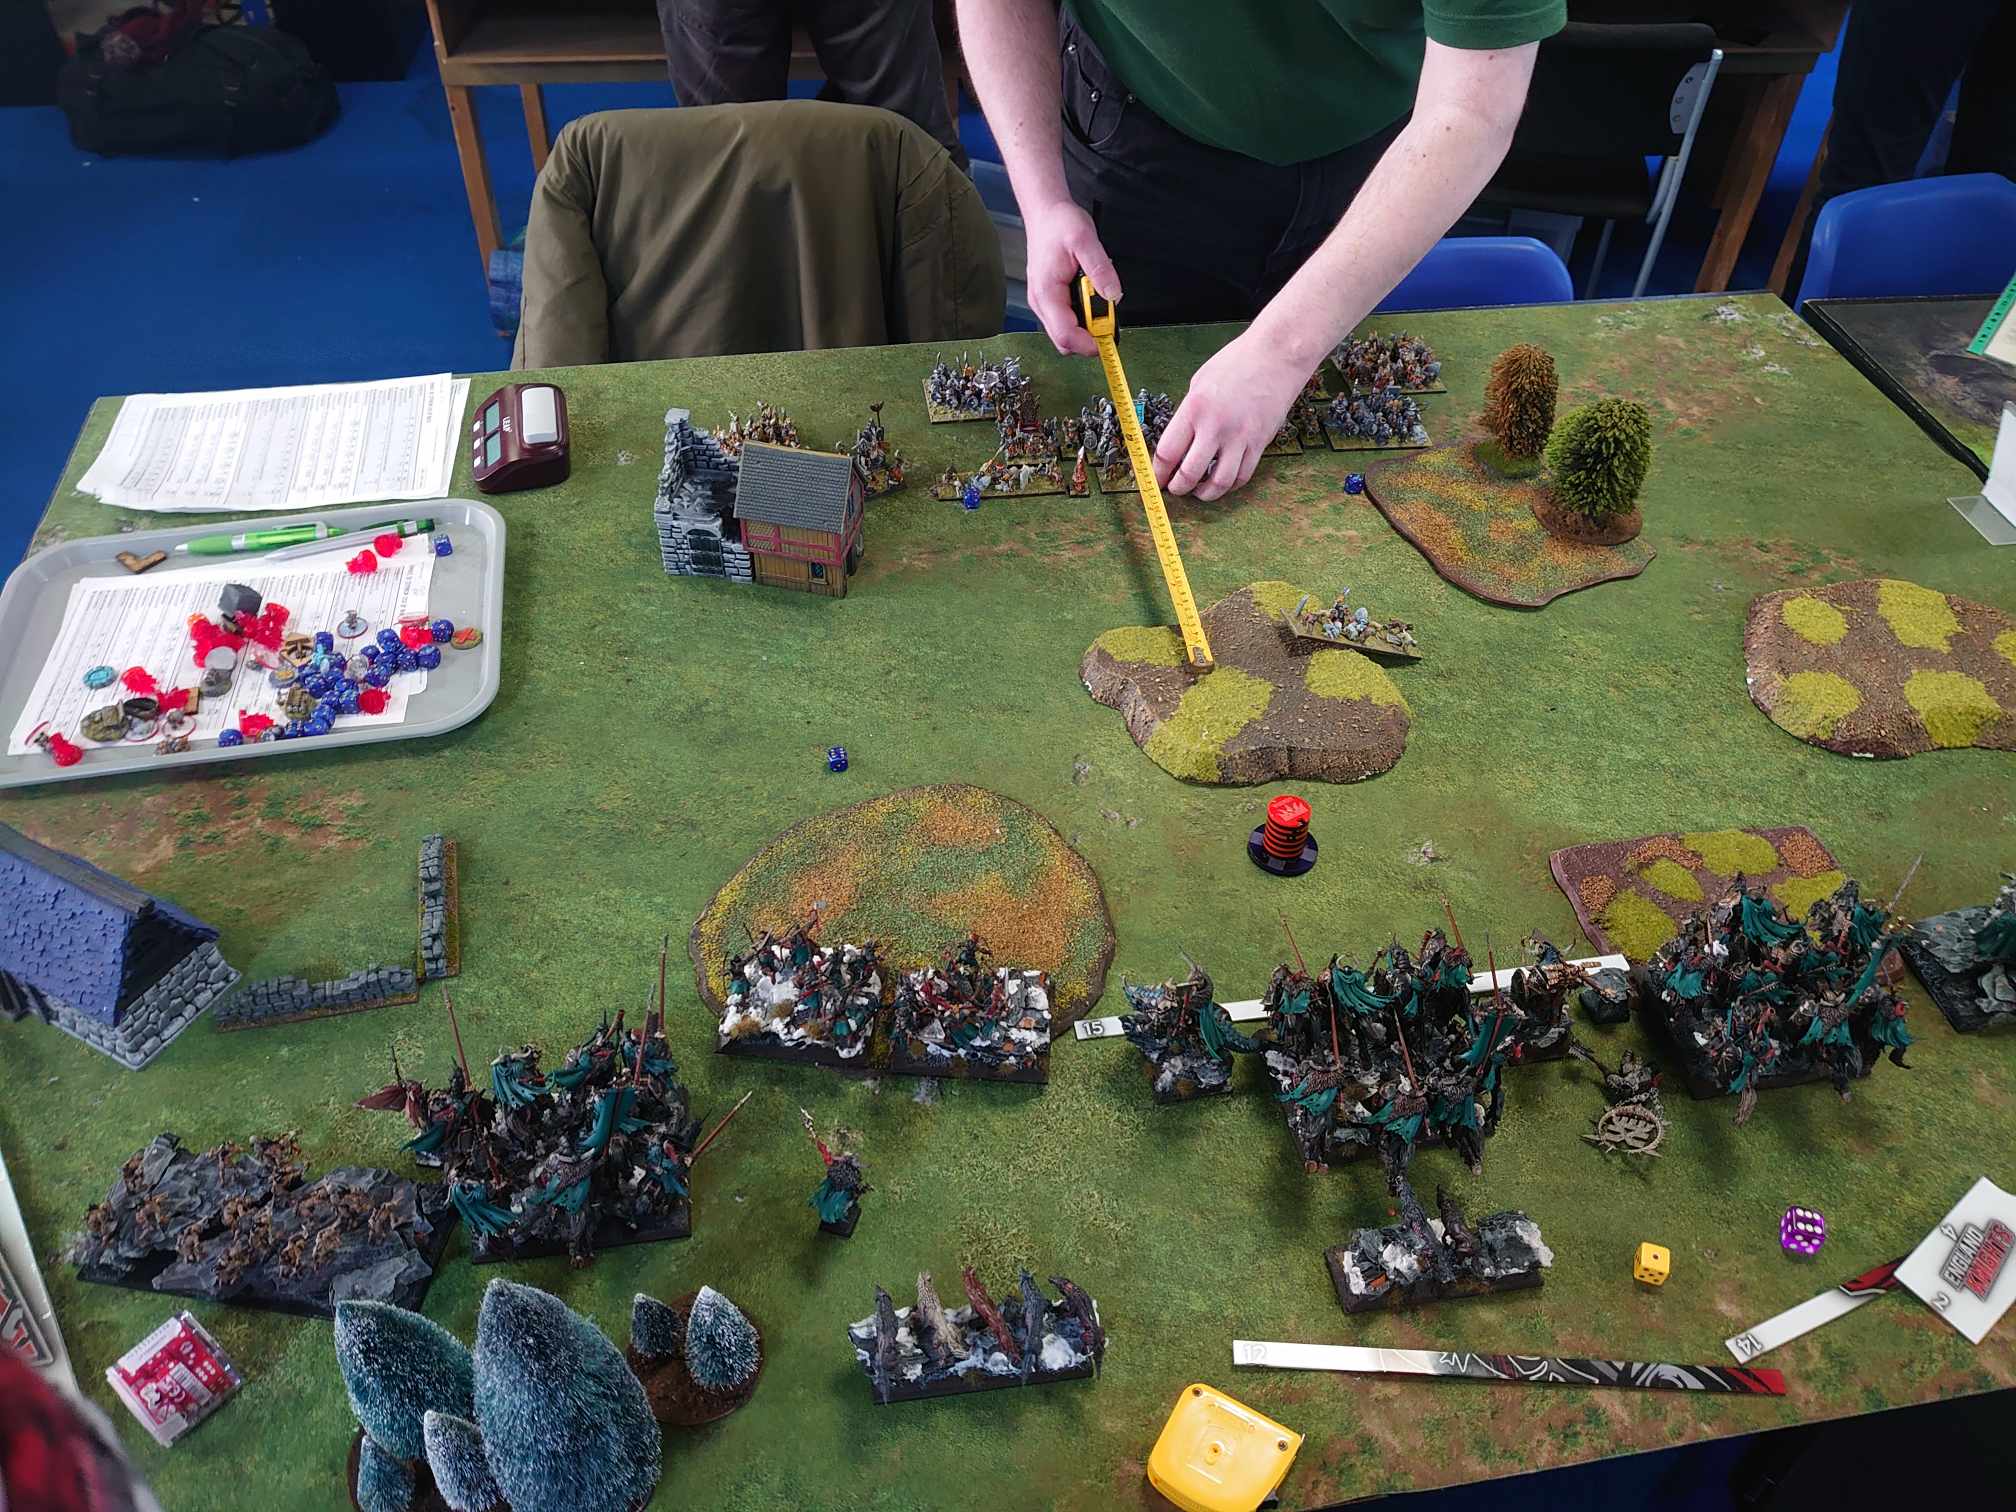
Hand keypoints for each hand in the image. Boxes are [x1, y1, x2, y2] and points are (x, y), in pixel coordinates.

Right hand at [1023, 199, 1118, 358]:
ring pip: (1065, 334)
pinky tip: (1090, 299)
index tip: (1109, 338)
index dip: (1089, 344)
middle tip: (1107, 317)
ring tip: (1098, 300)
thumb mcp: (1085, 240)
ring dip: (1086, 327)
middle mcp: (1041, 303)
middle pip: (1065, 341)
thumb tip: (1114, 296)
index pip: (1065, 335)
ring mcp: (1044, 303)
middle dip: (1089, 337)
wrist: (1046, 214)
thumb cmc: (1059, 224)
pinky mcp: (1050, 301)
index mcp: (1047, 293)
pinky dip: (1082, 318)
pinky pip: (1066, 321)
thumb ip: (1100, 269)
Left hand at [1155, 330, 1305, 501]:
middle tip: (1174, 489)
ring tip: (1198, 491)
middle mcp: (1216, 427)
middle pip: (1189, 474)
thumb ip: (1188, 413)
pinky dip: (1229, 485)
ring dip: (1204, 494)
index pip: (1168, 452)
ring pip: (1218, 483)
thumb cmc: (1238, 362)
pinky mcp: (1260, 443)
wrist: (1277, 355)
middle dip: (1177, 488)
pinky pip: (1242, 475)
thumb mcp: (1200, 382)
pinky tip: (1222, 481)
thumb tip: (1179, 441)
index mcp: (1194, 408)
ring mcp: (1240, 437)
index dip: (1158, 473)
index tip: (1156, 479)